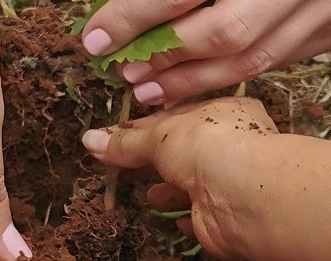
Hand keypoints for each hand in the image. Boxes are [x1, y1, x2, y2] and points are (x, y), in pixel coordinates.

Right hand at [81, 97, 279, 259]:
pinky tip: (171, 215)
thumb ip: (125, 141)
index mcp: (222, 113)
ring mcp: (227, 182)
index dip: (141, 128)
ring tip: (146, 193)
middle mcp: (229, 146)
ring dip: (166, 189)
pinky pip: (199, 215)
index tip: (111, 136)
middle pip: (180, 152)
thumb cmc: (207, 145)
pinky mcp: (223, 216)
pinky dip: (183, 215)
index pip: (174, 118)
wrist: (243, 195)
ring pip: (190, 184)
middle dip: (149, 160)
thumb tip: (87, 139)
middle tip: (117, 165)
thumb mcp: (159, 135)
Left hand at [83, 0, 330, 105]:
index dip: (134, 16)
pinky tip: (199, 79)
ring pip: (254, 60)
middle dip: (165, 59)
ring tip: (150, 89)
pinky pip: (279, 60)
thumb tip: (133, 17)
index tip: (95, 37)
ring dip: (194, 81)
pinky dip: (234, 73)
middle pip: (224, 32)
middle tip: (124, 72)